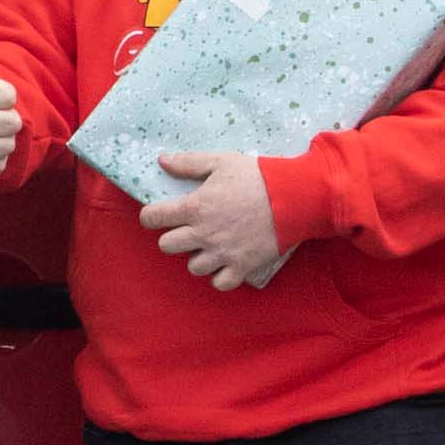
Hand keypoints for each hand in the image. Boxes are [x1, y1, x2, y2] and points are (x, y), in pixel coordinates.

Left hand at [141, 150, 284, 289]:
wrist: (294, 197)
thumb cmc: (257, 177)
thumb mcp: (222, 162)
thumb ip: (189, 163)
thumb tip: (162, 161)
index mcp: (195, 207)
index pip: (153, 218)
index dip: (150, 216)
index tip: (157, 215)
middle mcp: (204, 233)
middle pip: (167, 246)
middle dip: (173, 238)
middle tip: (187, 230)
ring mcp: (222, 253)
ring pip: (193, 267)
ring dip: (197, 257)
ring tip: (210, 246)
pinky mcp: (242, 266)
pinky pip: (219, 283)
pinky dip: (220, 276)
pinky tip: (224, 263)